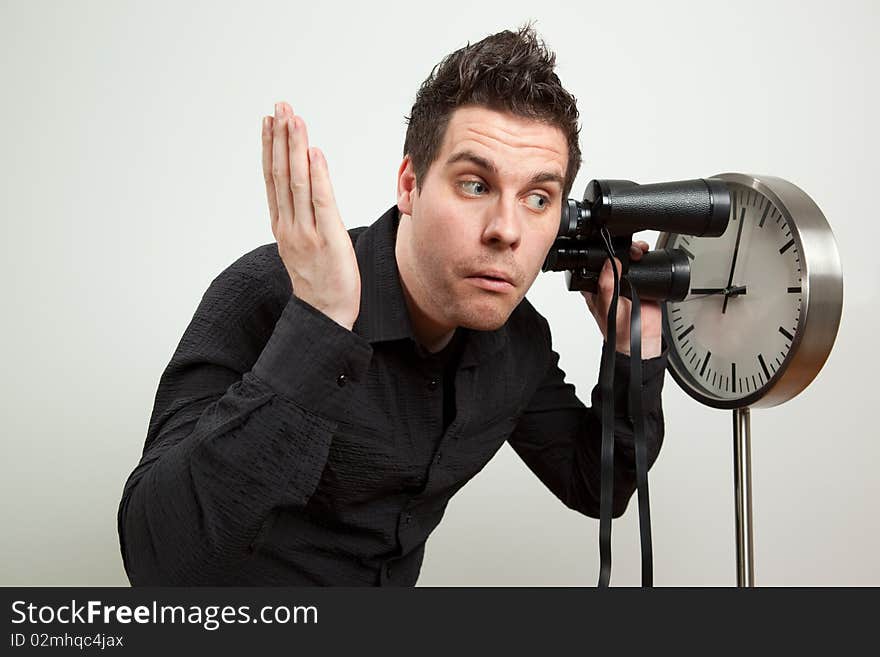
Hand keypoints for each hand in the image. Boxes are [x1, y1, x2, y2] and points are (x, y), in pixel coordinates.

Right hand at [262, 102, 360, 329]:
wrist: (325, 315)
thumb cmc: (321, 281)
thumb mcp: (305, 246)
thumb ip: (303, 219)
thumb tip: (308, 194)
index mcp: (283, 226)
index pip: (273, 178)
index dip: (270, 147)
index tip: (269, 120)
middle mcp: (289, 225)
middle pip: (281, 173)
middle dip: (280, 137)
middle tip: (279, 106)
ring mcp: (306, 232)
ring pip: (297, 181)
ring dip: (295, 147)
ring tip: (293, 118)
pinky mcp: (327, 239)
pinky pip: (320, 202)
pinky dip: (316, 175)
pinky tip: (313, 152)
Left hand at [580, 240, 663, 358]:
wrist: (641, 340)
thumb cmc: (618, 329)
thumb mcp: (607, 307)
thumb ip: (606, 287)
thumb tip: (608, 264)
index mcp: (595, 286)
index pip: (593, 264)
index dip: (599, 255)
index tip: (610, 248)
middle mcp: (609, 281)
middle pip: (613, 257)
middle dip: (621, 249)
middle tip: (631, 251)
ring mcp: (625, 280)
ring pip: (629, 259)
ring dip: (635, 252)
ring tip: (639, 252)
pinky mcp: (641, 282)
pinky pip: (644, 266)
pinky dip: (647, 259)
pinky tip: (647, 257)